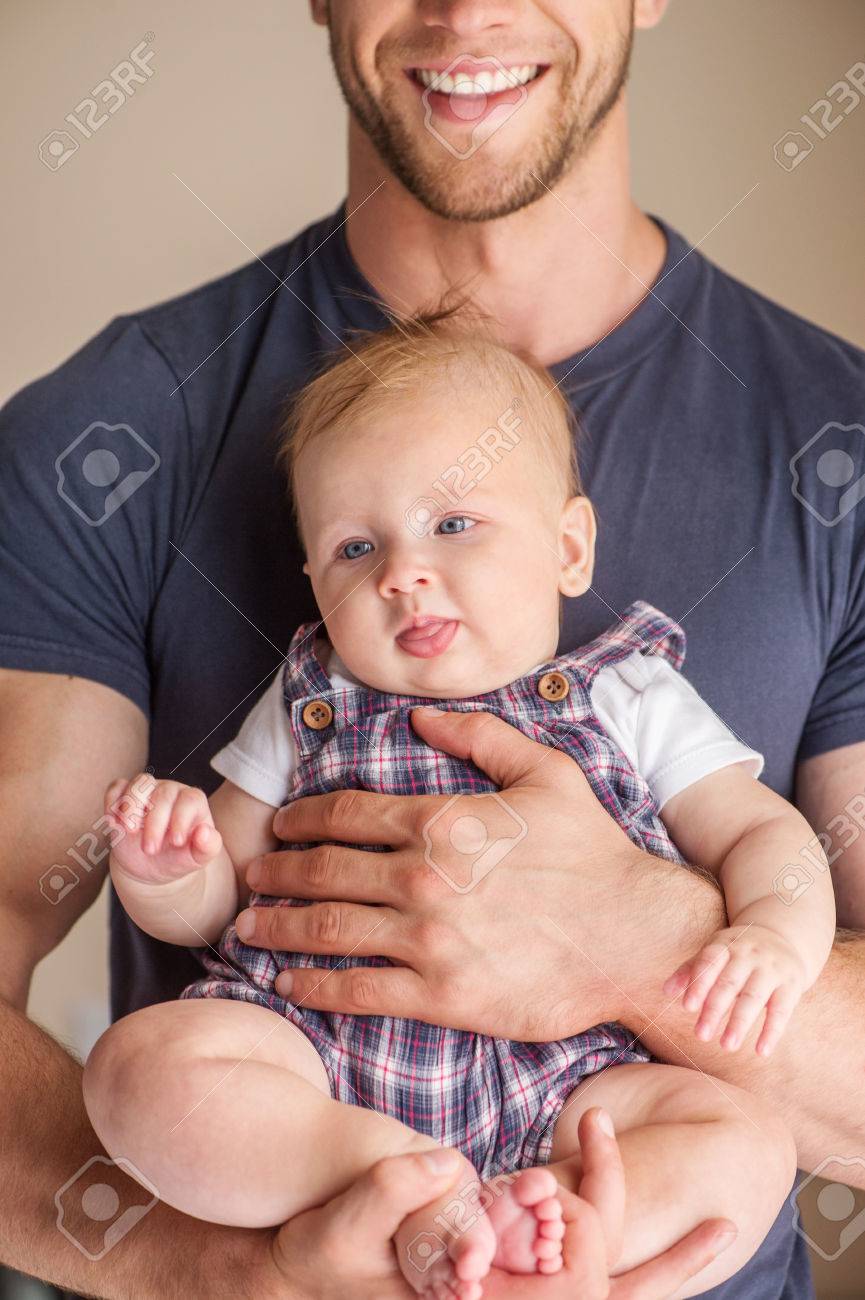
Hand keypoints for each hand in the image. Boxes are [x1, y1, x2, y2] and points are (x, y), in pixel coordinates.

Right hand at [104, 773, 222, 884]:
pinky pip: (116, 787)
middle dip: (155, 823)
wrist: (151, 865)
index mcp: (193, 803)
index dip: (182, 819)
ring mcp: (147, 791)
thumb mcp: (196, 858)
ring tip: (130, 831)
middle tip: (150, 850)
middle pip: (163, 794)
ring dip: (132, 806)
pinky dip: (112, 802)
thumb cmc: (178, 858)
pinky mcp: (125, 796)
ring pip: (141, 782)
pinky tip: (113, 824)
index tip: (176, 842)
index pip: (190, 800)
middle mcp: (171, 791)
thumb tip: (205, 832)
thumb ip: (208, 847)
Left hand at [240, 708, 653, 1039]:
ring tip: (250, 928)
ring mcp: (428, 940)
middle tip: (251, 876)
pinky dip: (313, 987)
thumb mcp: (546, 773)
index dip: (302, 818)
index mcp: (442, 820)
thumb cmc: (593, 853)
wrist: (635, 937)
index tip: (280, 826)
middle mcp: (423, 877)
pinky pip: (357, 990)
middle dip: (276, 872)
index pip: (347, 813)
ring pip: (328, 929)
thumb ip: (481, 737)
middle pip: (323, 870)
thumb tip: (421, 718)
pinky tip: (287, 985)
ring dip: (278, 927)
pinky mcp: (441, 996)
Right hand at [243, 1115, 735, 1299]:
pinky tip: (625, 1206)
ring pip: (599, 1289)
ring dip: (653, 1263)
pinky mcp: (501, 1281)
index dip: (600, 1227)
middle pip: (607, 1297)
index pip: (571, 1286)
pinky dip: (605, 1242)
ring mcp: (507, 1297)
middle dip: (666, 1268)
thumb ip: (388, 1192)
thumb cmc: (319, 1254)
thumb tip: (444, 1161)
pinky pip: (568, 1271)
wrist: (298, 1276)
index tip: (601, 1147)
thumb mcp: (339, 1226)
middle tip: (723, 1224)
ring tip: (712, 1227)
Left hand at [663, 923, 807, 1055]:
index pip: (709, 961)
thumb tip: (665, 991)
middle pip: (729, 983)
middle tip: (700, 1035)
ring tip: (726, 1046)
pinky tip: (761, 1051)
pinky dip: (771, 1031)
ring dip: (739, 1023)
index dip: (698, 983)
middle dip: (714, 1010)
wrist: (784, 935)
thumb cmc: (739, 951)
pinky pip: (782, 1010)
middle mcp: (749, 954)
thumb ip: (691, 970)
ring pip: (754, 997)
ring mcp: (771, 968)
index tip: (687, 1007)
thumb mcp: (715, 952)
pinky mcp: (791, 984)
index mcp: (726, 945)